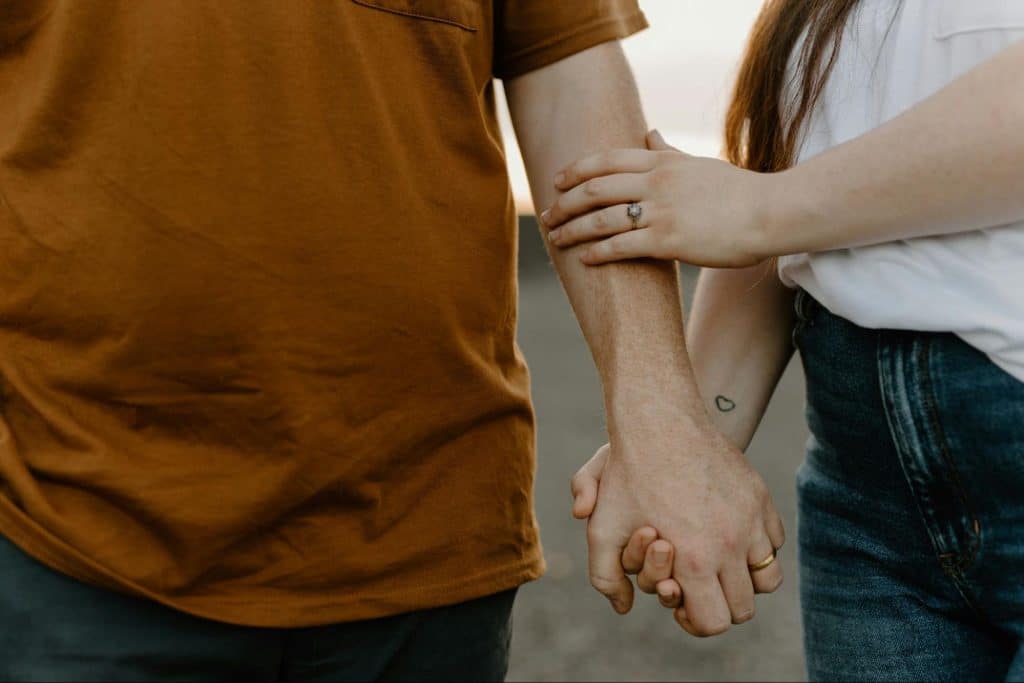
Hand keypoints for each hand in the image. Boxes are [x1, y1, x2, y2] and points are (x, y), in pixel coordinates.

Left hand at [541, 131, 774, 267]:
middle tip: (547, 215)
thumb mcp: (699, 163)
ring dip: (572, 229)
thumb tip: (649, 134)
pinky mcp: (670, 240)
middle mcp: (657, 182)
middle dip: (565, 202)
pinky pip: (622, 245)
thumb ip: (668, 152)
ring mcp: (662, 211)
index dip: (576, 170)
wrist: (770, 213)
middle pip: (595, 187)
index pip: (606, 160)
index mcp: (663, 163)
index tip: (557, 182)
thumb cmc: (738, 191)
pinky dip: (598, 251)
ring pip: (602, 217)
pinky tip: (584, 258)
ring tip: (556, 239)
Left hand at [571, 435, 785, 636]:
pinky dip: (757, 548)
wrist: (659, 421)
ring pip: (767, 579)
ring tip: (717, 565)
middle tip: (696, 586)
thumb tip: (624, 608)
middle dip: (718, 605)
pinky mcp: (761, 498)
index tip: (680, 603)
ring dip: (744, 580)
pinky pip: (774, 542)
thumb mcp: (601, 528)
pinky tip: (728, 534)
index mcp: (696, 559)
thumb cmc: (626, 476)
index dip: (694, 622)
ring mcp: (752, 520)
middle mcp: (732, 544)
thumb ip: (605, 578)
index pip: (714, 622)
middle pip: (743, 608)